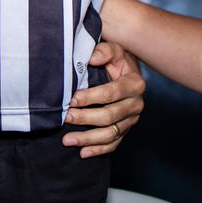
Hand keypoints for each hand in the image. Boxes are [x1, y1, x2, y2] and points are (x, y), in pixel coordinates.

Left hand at [62, 41, 145, 157]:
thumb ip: (104, 51)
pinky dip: (98, 150)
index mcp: (134, 84)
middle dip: (84, 118)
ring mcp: (131, 119)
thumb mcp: (114, 49)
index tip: (72, 99)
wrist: (128, 71)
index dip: (90, 98)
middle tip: (65, 118)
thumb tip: (92, 58)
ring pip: (110, 134)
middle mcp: (136, 104)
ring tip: (67, 140)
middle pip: (109, 116)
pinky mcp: (126, 129)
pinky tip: (83, 153)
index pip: (110, 94)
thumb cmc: (117, 60)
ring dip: (88, 139)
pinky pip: (113, 144)